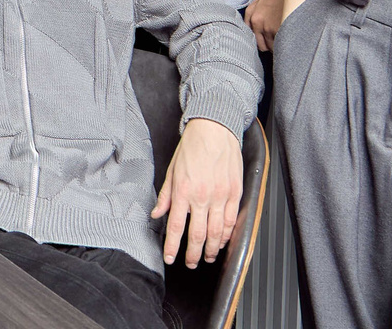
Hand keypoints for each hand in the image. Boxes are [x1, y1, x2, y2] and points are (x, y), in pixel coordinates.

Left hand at [153, 117, 242, 267]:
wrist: (214, 129)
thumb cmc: (192, 146)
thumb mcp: (172, 169)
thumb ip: (165, 195)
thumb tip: (156, 213)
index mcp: (184, 190)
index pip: (177, 226)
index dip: (173, 246)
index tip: (170, 258)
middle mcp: (202, 196)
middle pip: (199, 235)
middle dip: (194, 254)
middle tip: (191, 263)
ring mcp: (221, 195)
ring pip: (218, 232)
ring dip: (213, 249)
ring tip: (208, 257)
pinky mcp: (235, 192)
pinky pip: (232, 220)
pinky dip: (228, 234)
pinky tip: (223, 241)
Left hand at [244, 0, 285, 51]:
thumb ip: (256, 8)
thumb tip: (256, 19)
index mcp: (251, 13)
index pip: (250, 34)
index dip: (260, 39)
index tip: (266, 42)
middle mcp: (256, 22)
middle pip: (260, 44)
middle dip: (268, 46)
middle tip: (277, 44)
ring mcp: (267, 27)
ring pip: (270, 47)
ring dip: (276, 47)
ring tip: (284, 44)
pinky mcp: (277, 30)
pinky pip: (279, 45)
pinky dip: (283, 45)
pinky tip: (288, 43)